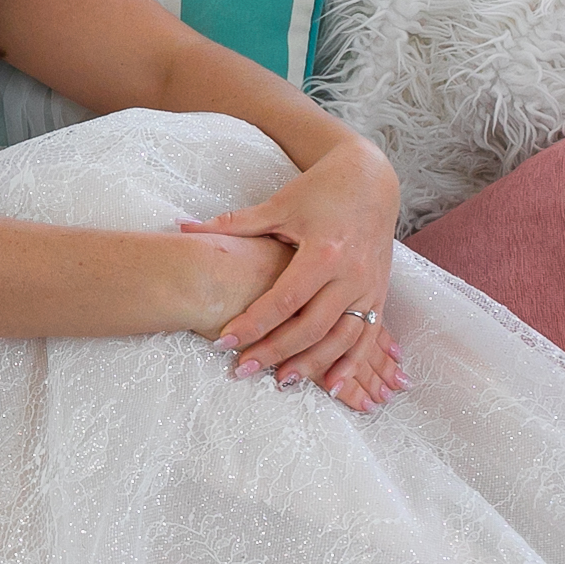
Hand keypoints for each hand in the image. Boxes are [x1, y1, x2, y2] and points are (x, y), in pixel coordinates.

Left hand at [182, 140, 405, 411]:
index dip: (252, 324)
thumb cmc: (320, 189)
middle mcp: (350, 274)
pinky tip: (332, 385)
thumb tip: (184, 226)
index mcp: (323, 251)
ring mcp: (369, 287)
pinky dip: (352, 363)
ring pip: (341, 339)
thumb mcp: (279, 204)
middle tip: (242, 369)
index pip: (283, 300)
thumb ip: (234, 223)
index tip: (222, 341)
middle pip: (311, 327)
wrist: (371, 178)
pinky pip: (368, 336)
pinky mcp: (380, 293)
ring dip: (312, 365)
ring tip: (280, 382)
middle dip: (275, 352)